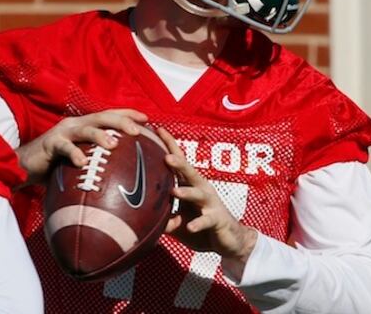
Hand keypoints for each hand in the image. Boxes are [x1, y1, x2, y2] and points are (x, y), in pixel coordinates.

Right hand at [16, 109, 146, 183]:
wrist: (23, 165)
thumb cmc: (54, 165)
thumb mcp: (77, 160)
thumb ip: (94, 162)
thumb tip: (120, 178)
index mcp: (83, 125)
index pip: (109, 116)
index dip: (127, 114)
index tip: (148, 119)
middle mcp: (74, 124)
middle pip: (101, 117)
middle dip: (121, 121)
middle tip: (138, 130)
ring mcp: (62, 132)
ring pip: (85, 129)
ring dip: (101, 135)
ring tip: (114, 144)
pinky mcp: (50, 143)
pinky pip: (64, 147)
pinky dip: (74, 154)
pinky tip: (82, 163)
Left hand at [158, 128, 256, 269]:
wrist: (229, 240)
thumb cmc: (200, 224)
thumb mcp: (177, 221)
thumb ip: (161, 217)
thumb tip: (141, 219)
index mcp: (189, 185)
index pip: (179, 162)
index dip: (169, 145)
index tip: (156, 129)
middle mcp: (201, 189)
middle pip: (189, 172)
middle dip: (179, 163)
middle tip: (166, 157)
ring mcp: (211, 203)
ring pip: (199, 194)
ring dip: (187, 192)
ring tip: (175, 191)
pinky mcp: (217, 219)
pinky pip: (206, 220)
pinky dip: (198, 223)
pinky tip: (190, 226)